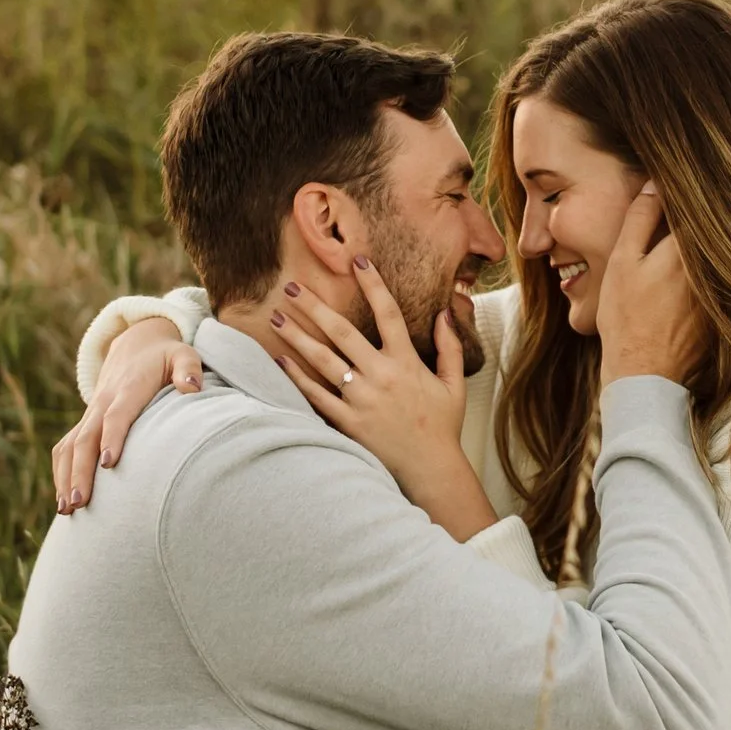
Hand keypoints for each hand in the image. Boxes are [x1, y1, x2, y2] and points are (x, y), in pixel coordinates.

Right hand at [53, 316, 202, 512]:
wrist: (135, 346)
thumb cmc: (165, 356)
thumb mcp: (182, 354)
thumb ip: (189, 369)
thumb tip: (192, 387)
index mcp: (129, 388)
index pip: (117, 414)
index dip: (112, 436)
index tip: (109, 463)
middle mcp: (103, 402)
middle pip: (86, 437)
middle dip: (81, 470)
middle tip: (80, 502)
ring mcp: (91, 413)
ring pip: (69, 446)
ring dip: (65, 477)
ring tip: (67, 510)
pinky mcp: (86, 423)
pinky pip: (64, 448)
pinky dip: (61, 473)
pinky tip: (63, 501)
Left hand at [267, 262, 496, 540]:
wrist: (431, 469)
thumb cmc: (442, 427)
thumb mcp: (454, 384)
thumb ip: (449, 347)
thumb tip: (444, 313)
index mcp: (406, 362)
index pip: (388, 313)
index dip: (373, 283)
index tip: (357, 260)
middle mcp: (381, 375)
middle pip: (342, 331)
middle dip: (315, 306)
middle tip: (292, 287)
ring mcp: (361, 399)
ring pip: (322, 360)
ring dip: (297, 336)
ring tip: (276, 318)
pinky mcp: (348, 421)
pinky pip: (316, 396)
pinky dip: (296, 378)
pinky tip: (279, 360)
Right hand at [594, 184, 703, 387]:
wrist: (644, 373)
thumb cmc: (626, 316)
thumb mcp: (623, 261)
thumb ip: (640, 219)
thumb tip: (654, 184)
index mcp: (688, 249)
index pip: (698, 205)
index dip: (688, 189)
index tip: (681, 179)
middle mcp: (713, 267)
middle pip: (712, 228)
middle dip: (701, 212)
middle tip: (689, 194)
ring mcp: (721, 291)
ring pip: (717, 253)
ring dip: (708, 240)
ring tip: (696, 225)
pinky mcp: (723, 311)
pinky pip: (720, 278)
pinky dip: (711, 268)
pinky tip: (687, 277)